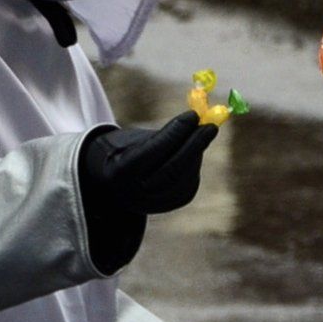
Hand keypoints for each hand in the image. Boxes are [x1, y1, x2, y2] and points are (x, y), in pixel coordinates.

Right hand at [78, 112, 214, 271]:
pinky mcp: (168, 206)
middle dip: (194, 145)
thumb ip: (162, 136)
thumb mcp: (133, 140)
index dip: (174, 133)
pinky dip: (195, 166)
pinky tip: (195, 152)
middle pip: (171, 170)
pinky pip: (188, 186)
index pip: (152, 152)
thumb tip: (197, 121)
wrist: (111, 182)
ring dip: (196, 155)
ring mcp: (152, 204)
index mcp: (119, 172)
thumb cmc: (124, 151)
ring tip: (201, 134)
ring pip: (183, 179)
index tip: (193, 115)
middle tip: (211, 126)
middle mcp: (134, 193)